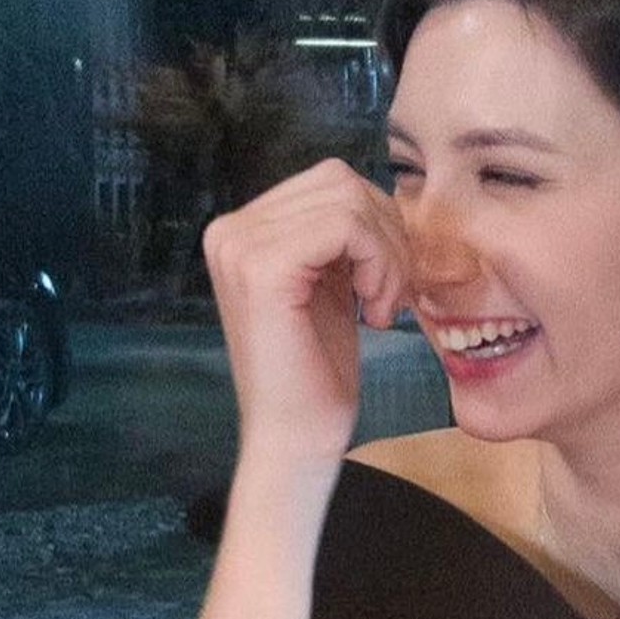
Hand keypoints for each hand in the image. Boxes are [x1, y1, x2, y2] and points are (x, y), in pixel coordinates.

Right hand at [203, 160, 409, 471]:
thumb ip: (341, 235)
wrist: (295, 437)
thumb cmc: (317, 370)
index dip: (378, 225)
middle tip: (389, 298)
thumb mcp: (330, 283)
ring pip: (350, 202)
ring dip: (387, 255)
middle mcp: (229, 229)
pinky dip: (379, 264)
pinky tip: (372, 311)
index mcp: (242, 229)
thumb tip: (380, 194)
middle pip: (342, 182)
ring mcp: (240, 246)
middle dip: (387, 237)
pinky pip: (347, 227)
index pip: (331, 181)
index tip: (384, 285)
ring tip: (380, 306)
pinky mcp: (262, 268)